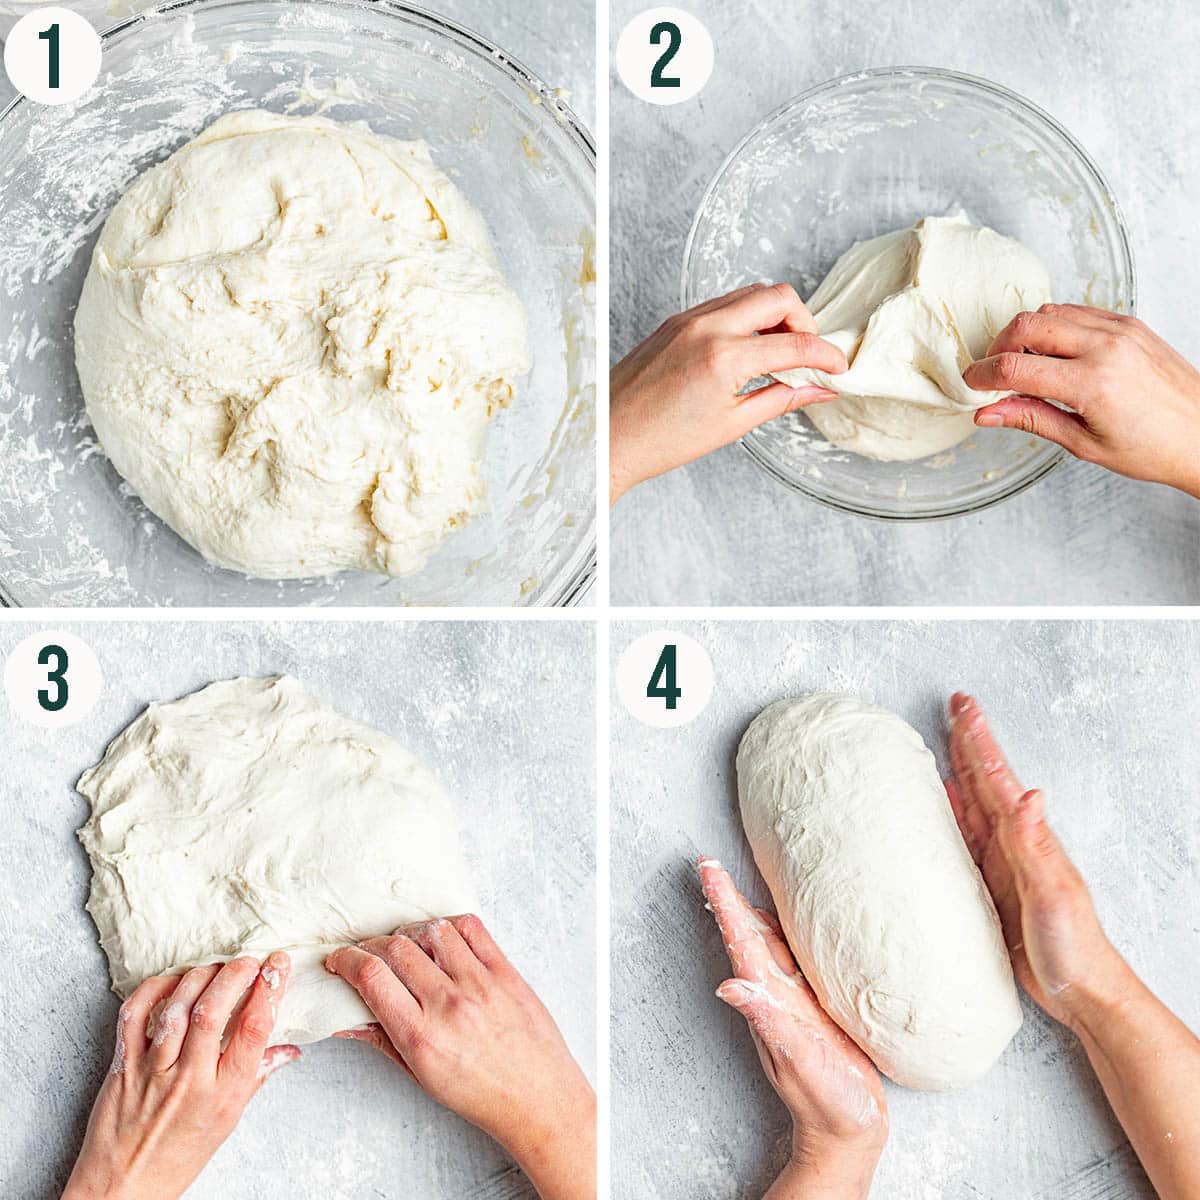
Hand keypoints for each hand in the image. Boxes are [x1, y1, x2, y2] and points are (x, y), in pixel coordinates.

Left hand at [63, 954, 299, 1199]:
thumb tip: (288, 1050)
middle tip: (248, 961)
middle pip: (213, 1011)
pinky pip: (133, 1016)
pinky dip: (154, 989)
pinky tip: (173, 981)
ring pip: (176, 1008)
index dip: (270, 989)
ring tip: (215, 968)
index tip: (278, 965)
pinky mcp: (123, 1065)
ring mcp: (152, 1071)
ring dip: (200, 976)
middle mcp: (188, 1080)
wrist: (122, 1189)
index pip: (253, 1030)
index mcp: (222, 1094)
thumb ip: (255, 1078)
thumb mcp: (227, 1122)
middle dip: (235, 974)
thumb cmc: (177, 1158)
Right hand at [325, 915, 594, 1199]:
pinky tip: (441, 938)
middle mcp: (450, 1005)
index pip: (372, 978)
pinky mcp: (505, 971)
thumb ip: (382, 1040)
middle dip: (371, 945)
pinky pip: (472, 928)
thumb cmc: (480, 1093)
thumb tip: (345, 1018)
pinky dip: (449, 925)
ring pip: (433, 930)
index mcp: (422, 1036)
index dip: (346, 961)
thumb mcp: (420, 1076)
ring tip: (406, 944)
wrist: (537, 1097)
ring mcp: (481, 984)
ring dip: (410, 931)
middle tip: (368, 952)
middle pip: (397, 948)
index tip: (339, 960)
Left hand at [610, 283, 846, 502]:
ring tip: (778, 355)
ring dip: (775, 316)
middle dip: (804, 321)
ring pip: (750, 293)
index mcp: (724, 358)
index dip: (825, 356)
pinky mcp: (675, 320)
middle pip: (778, 296)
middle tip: (807, 355)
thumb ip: (781, 399)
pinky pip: (724, 304)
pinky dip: (747, 318)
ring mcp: (688, 319)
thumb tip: (818, 390)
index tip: (837, 369)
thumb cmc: (661, 440)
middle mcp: (706, 327)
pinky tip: (748, 350)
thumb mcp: (731, 425)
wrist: (609, 438)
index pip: (794, 345)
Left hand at [697, 859, 885, 1199]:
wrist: (848, 1133)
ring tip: (738, 884)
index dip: (726, 903)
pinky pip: (795, 963)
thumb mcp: (800, 1061)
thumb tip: (728, 986)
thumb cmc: (829, 1102)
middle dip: (730, 900)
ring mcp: (793, 1004)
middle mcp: (777, 996)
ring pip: (769, 947)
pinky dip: (785, 938)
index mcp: (771, 1000)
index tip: (707, 867)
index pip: (742, 941)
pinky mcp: (814, 1012)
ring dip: (752, 915)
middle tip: (712, 863)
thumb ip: (769, 1022)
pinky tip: (792, 927)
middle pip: (749, 937)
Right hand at [945, 693, 1124, 1029]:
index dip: (979, 741)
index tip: (964, 707)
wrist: (1081, 990)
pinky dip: (949, 814)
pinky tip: (941, 807)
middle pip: (984, 781)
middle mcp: (1013, 842)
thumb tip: (1029, 794)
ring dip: (958, 772)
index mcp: (1026, 837)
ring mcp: (1001, 863)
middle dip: (969, 743)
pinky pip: (962, 838)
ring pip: (972, 804)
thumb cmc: (1072, 946)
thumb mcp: (1054, 893)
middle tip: (955, 708)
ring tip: (943, 744)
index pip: (997, 778)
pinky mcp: (989, 885)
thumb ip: (1036, 846)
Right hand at [964, 305, 1199, 496]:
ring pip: (1050, 312)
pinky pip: (1077, 312)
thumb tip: (988, 413)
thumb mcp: (1083, 444)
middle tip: (993, 372)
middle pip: (1028, 325)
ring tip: (1023, 365)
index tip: (972, 383)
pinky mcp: (1129, 323)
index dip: (983, 375)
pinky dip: (1054, 328)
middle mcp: (1108, 348)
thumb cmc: (1153, 447)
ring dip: (1025, 335)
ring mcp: (1121, 330)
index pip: (1016, 368)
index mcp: (1094, 384)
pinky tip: (1053, 354)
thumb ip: (1032, 419)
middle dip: (999, 347)